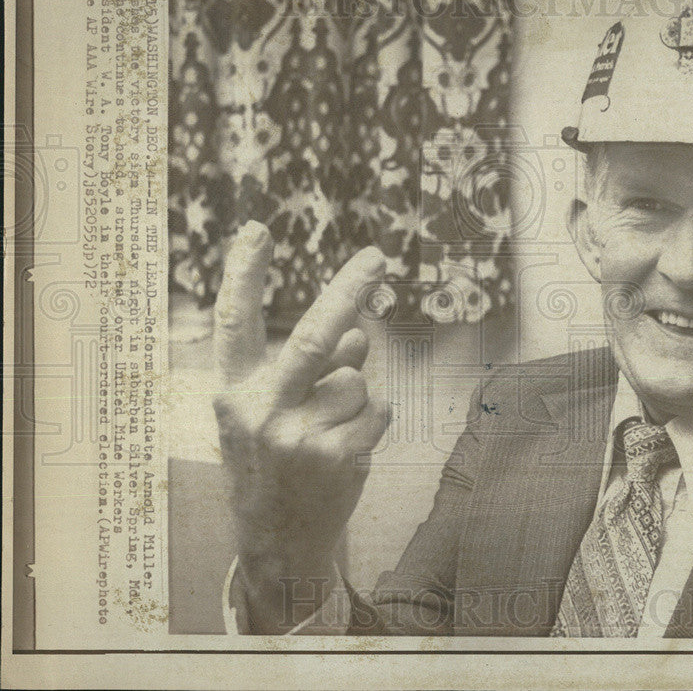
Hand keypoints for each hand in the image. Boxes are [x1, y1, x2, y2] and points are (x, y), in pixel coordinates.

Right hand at [212, 221, 388, 628]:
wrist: (278, 543)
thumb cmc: (273, 464)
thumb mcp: (268, 414)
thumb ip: (306, 368)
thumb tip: (359, 332)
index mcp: (234, 392)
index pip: (235, 323)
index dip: (243, 274)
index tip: (255, 229)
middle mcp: (262, 411)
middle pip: (316, 336)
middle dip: (350, 289)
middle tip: (377, 257)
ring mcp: (300, 436)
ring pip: (357, 377)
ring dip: (356, 393)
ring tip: (329, 430)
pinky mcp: (337, 456)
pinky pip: (377, 408)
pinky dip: (371, 420)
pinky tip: (345, 449)